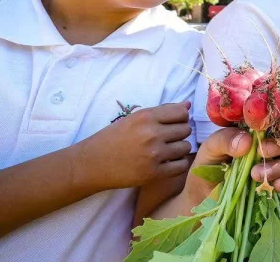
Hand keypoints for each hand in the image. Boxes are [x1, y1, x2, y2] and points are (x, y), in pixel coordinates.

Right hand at [75, 102, 193, 189]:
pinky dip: (177, 164)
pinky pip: (181, 165)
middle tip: (168, 139)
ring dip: (179, 149)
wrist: (92, 164)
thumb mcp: (134, 119)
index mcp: (146, 117)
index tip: (172, 124)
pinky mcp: (154, 173)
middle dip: (179, 133)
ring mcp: (153, 154)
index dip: (180, 118)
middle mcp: (152, 134)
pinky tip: (167, 162)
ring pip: (185, 147)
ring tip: (166, 151)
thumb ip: (162, 111)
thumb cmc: (113, 138)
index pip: (182, 113)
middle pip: (186, 129)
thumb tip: (188, 105)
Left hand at [180, 128, 279, 205]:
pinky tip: (276, 186)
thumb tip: (247, 141)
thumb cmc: (207, 167)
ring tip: (256, 175)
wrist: (204, 198)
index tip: (264, 135)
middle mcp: (274, 143)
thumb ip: (225, 140)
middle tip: (262, 153)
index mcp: (258, 129)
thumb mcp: (210, 149)